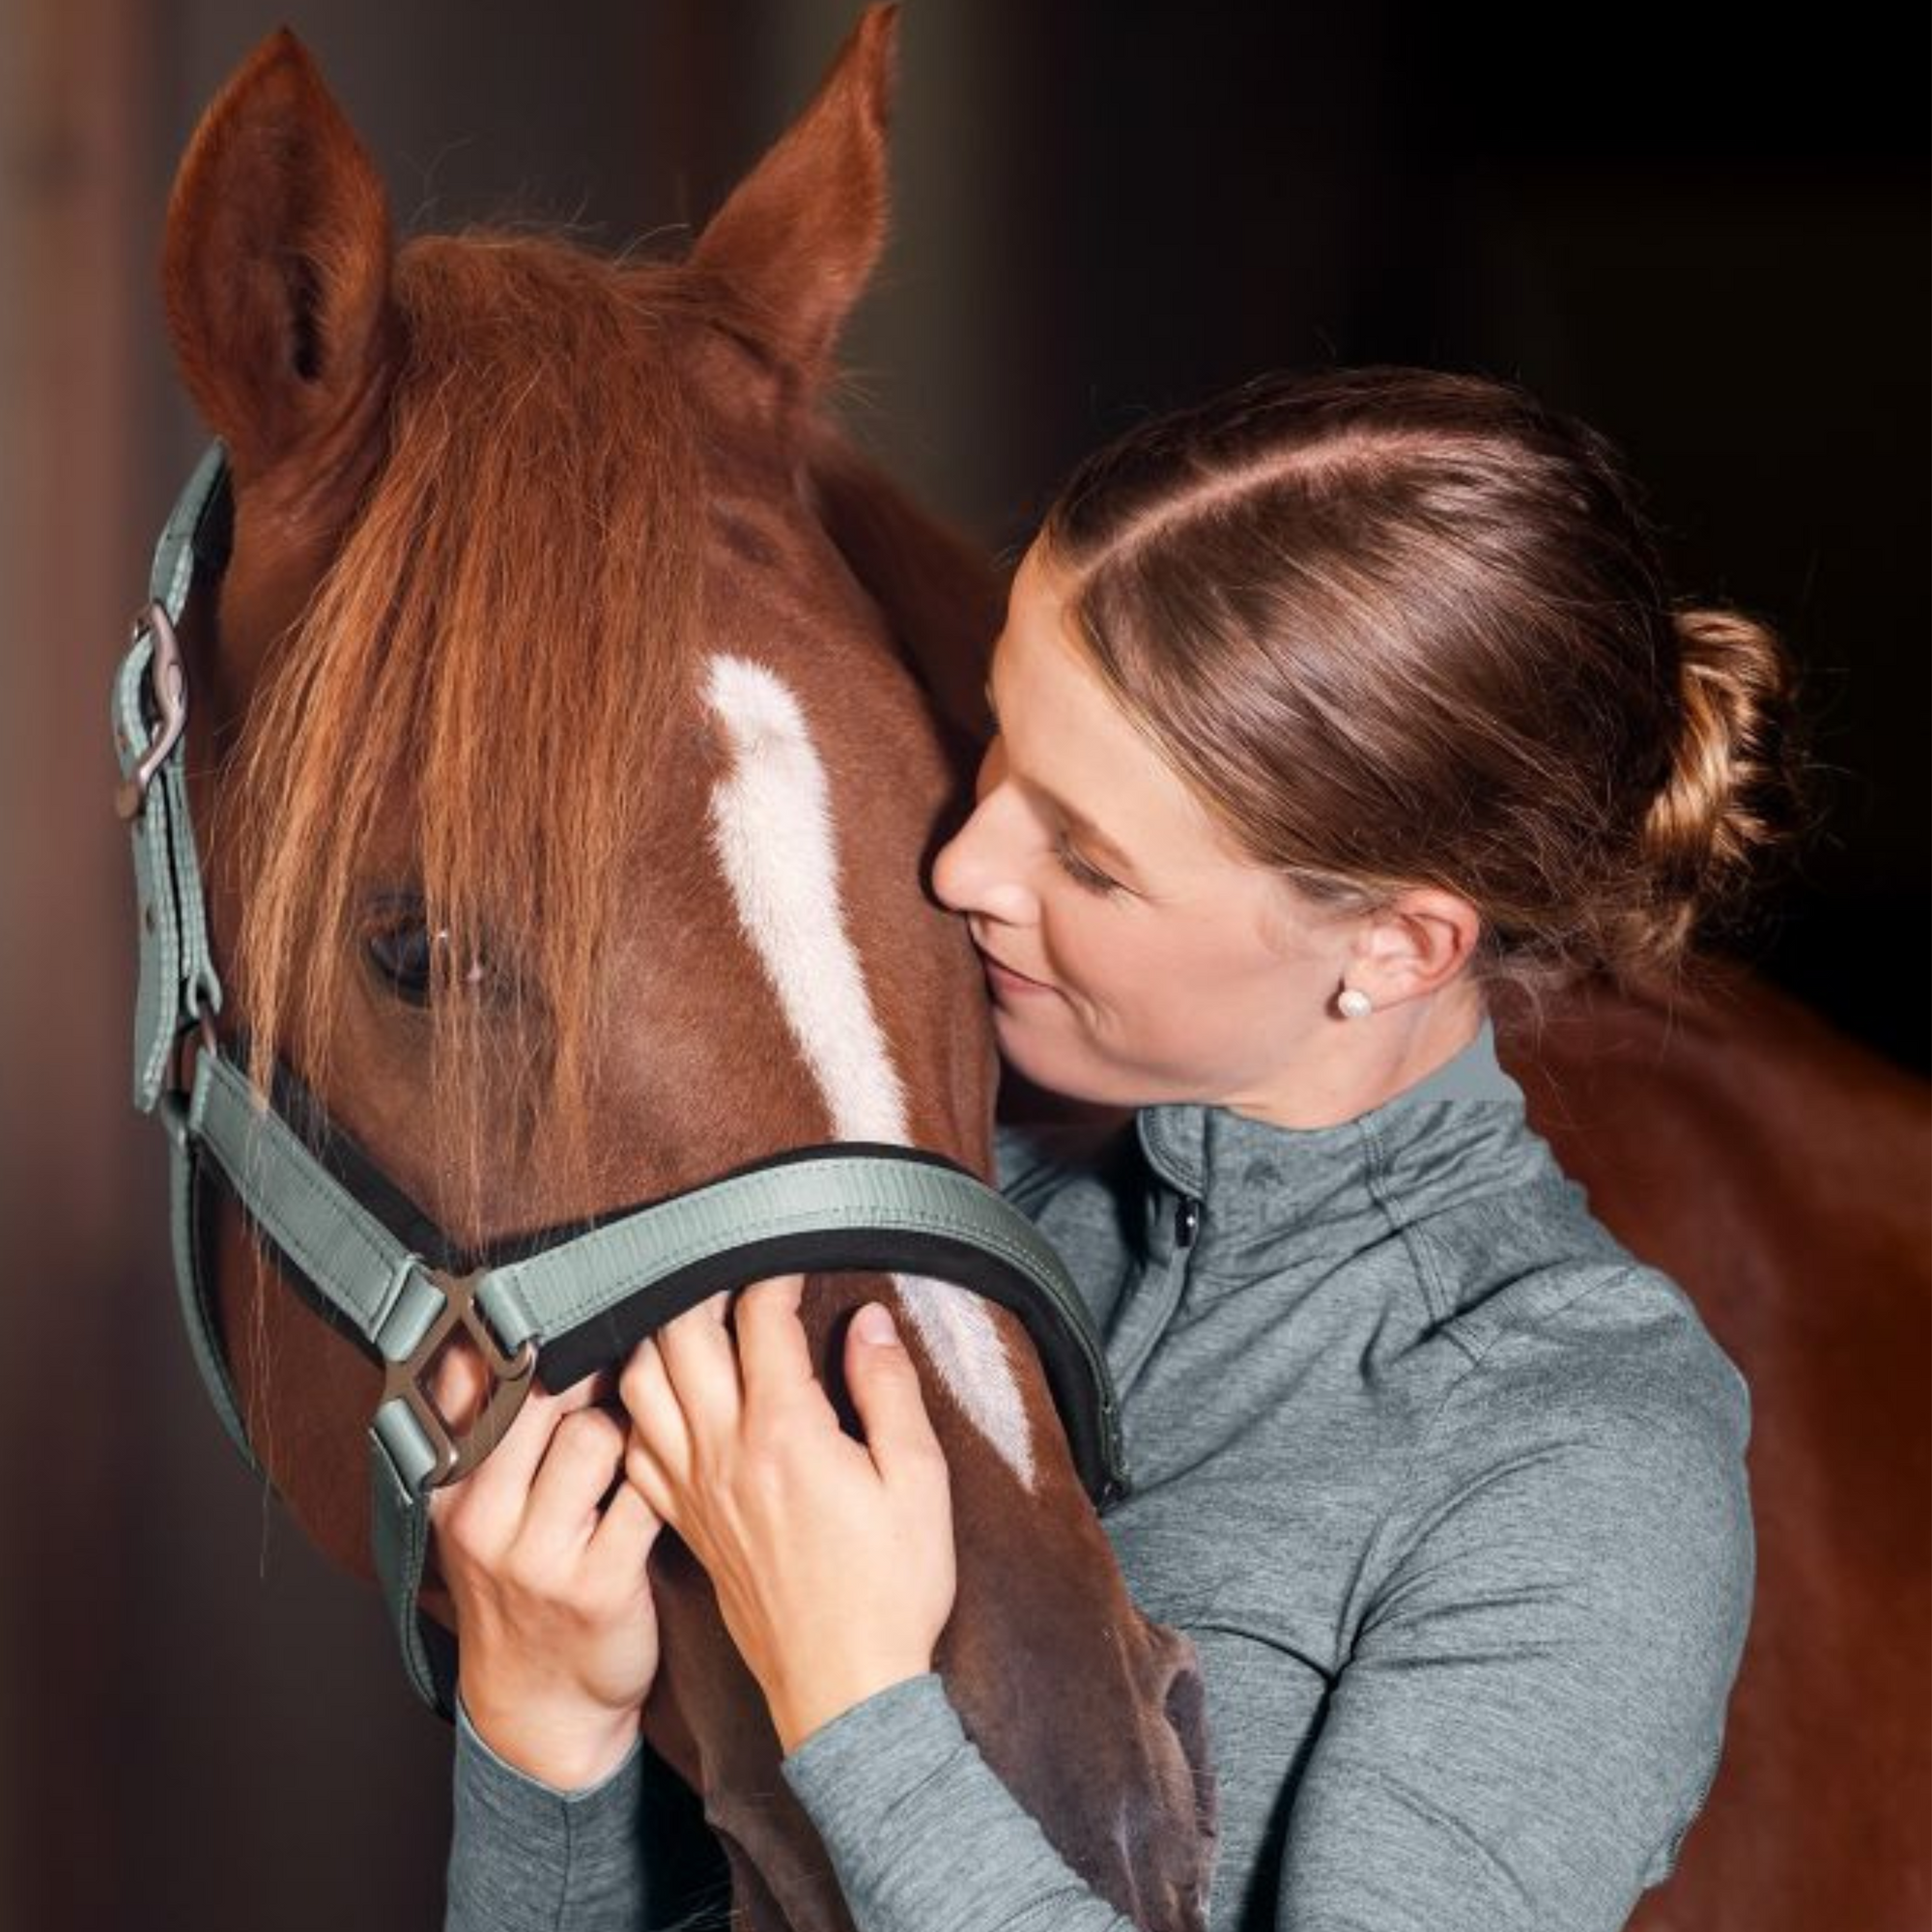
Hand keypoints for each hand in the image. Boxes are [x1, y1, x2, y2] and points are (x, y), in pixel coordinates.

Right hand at [428, 1353, 665, 1790]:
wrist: (538, 1707)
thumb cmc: (519, 1583)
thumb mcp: (475, 1507)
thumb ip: (481, 1423)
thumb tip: (486, 1327)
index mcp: (446, 1486)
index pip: (479, 1379)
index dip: (533, 1342)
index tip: (569, 1322)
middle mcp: (480, 1517)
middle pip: (547, 1393)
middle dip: (594, 1372)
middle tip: (624, 1370)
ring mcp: (536, 1555)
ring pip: (598, 1434)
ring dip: (631, 1427)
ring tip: (637, 1442)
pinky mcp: (597, 1583)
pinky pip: (646, 1492)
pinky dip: (664, 1478)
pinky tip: (666, 1483)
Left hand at [620, 1275, 957, 1754]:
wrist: (844, 1689)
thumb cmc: (891, 1589)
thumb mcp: (917, 1481)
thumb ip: (887, 1390)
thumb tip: (867, 1323)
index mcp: (785, 1433)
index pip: (758, 1320)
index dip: (773, 1273)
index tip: (793, 1258)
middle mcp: (724, 1452)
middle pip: (678, 1337)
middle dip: (701, 1286)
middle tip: (735, 1274)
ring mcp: (694, 1489)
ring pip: (640, 1385)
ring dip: (657, 1338)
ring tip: (692, 1318)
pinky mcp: (684, 1523)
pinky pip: (635, 1447)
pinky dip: (637, 1406)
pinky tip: (664, 1396)